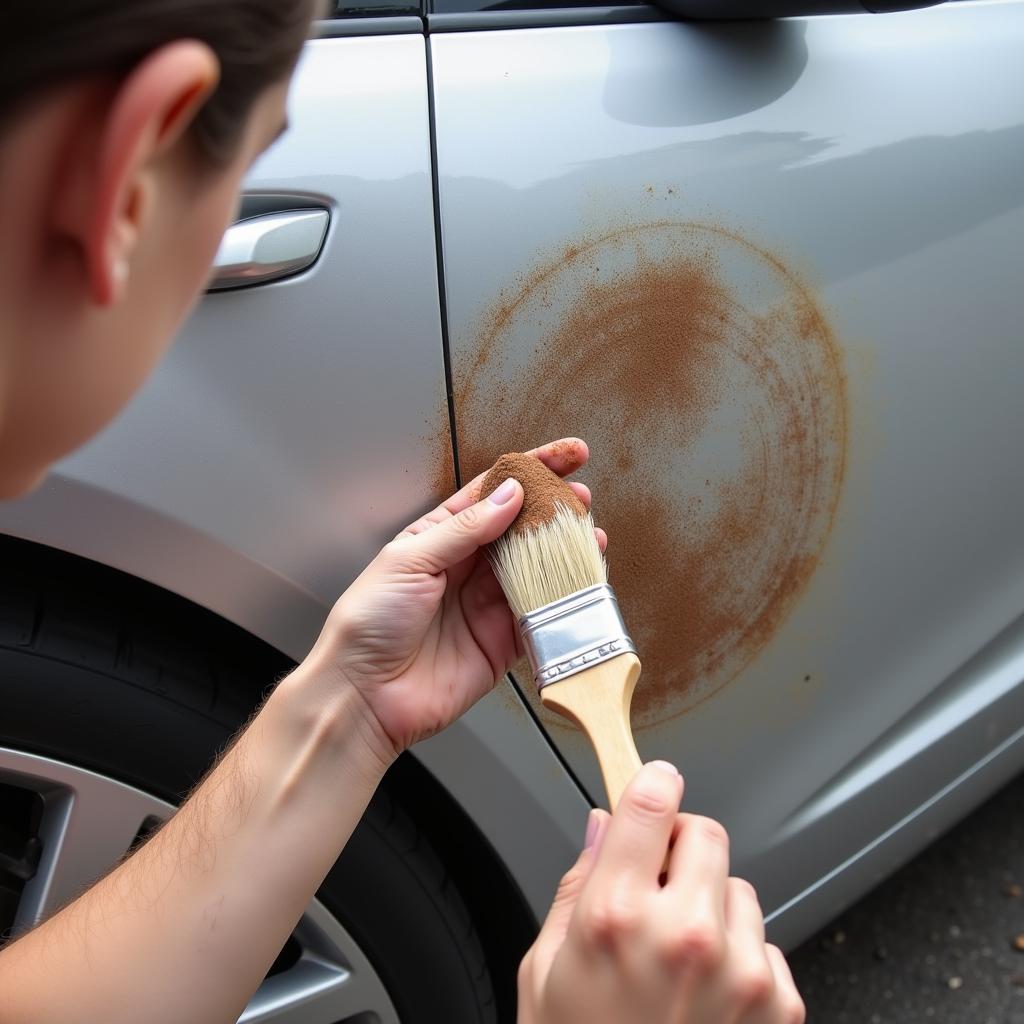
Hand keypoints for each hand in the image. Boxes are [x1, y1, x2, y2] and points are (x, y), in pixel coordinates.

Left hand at [304, 437, 606, 758]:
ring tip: (590, 535)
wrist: (364, 694)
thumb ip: (463, 528)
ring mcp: (486, 604)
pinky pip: (541, 615)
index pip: (492, 492)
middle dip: (554, 509)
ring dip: (564, 551)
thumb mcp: (409, 559)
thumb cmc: (368, 624)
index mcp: (438, 537)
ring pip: (537, 568)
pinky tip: (580, 583)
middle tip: (581, 498)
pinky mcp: (502, 642)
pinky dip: (563, 599)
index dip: (529, 470)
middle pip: (521, 528)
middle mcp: (466, 568)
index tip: (566, 455)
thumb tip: (508, 495)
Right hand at [518, 763, 804, 1023]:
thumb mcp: (545, 970)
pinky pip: (767, 941)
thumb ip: (577, 885)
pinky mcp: (777, 1004)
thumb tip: (603, 827)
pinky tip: (706, 993)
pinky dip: (741, 955)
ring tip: (679, 957)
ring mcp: (739, 970)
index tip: (654, 782)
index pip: (652, 802)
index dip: (654, 782)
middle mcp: (684, 934)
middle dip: (682, 848)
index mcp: (616, 915)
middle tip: (658, 886)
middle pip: (706, 831)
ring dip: (713, 905)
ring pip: (739, 886)